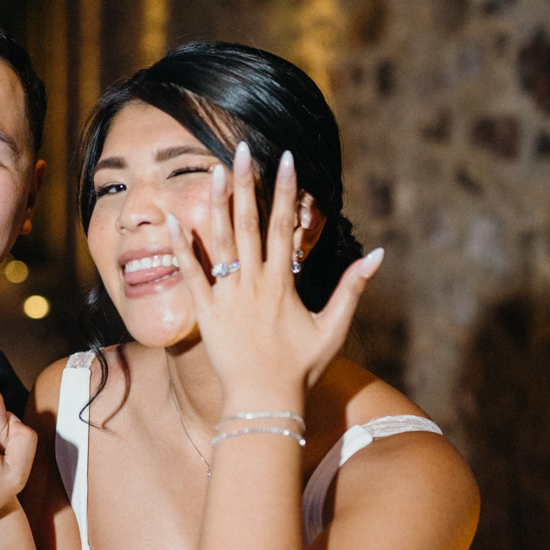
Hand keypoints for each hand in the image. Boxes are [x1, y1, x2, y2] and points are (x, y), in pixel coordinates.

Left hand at [171, 141, 382, 407]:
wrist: (264, 399)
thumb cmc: (300, 367)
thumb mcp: (333, 328)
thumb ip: (353, 288)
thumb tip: (378, 255)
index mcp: (283, 283)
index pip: (286, 226)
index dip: (286, 191)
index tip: (286, 160)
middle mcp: (254, 282)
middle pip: (250, 223)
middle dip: (247, 183)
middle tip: (242, 150)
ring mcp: (227, 295)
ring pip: (219, 241)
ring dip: (215, 204)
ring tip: (211, 171)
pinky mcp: (205, 311)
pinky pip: (189, 273)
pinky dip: (180, 247)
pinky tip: (171, 219)